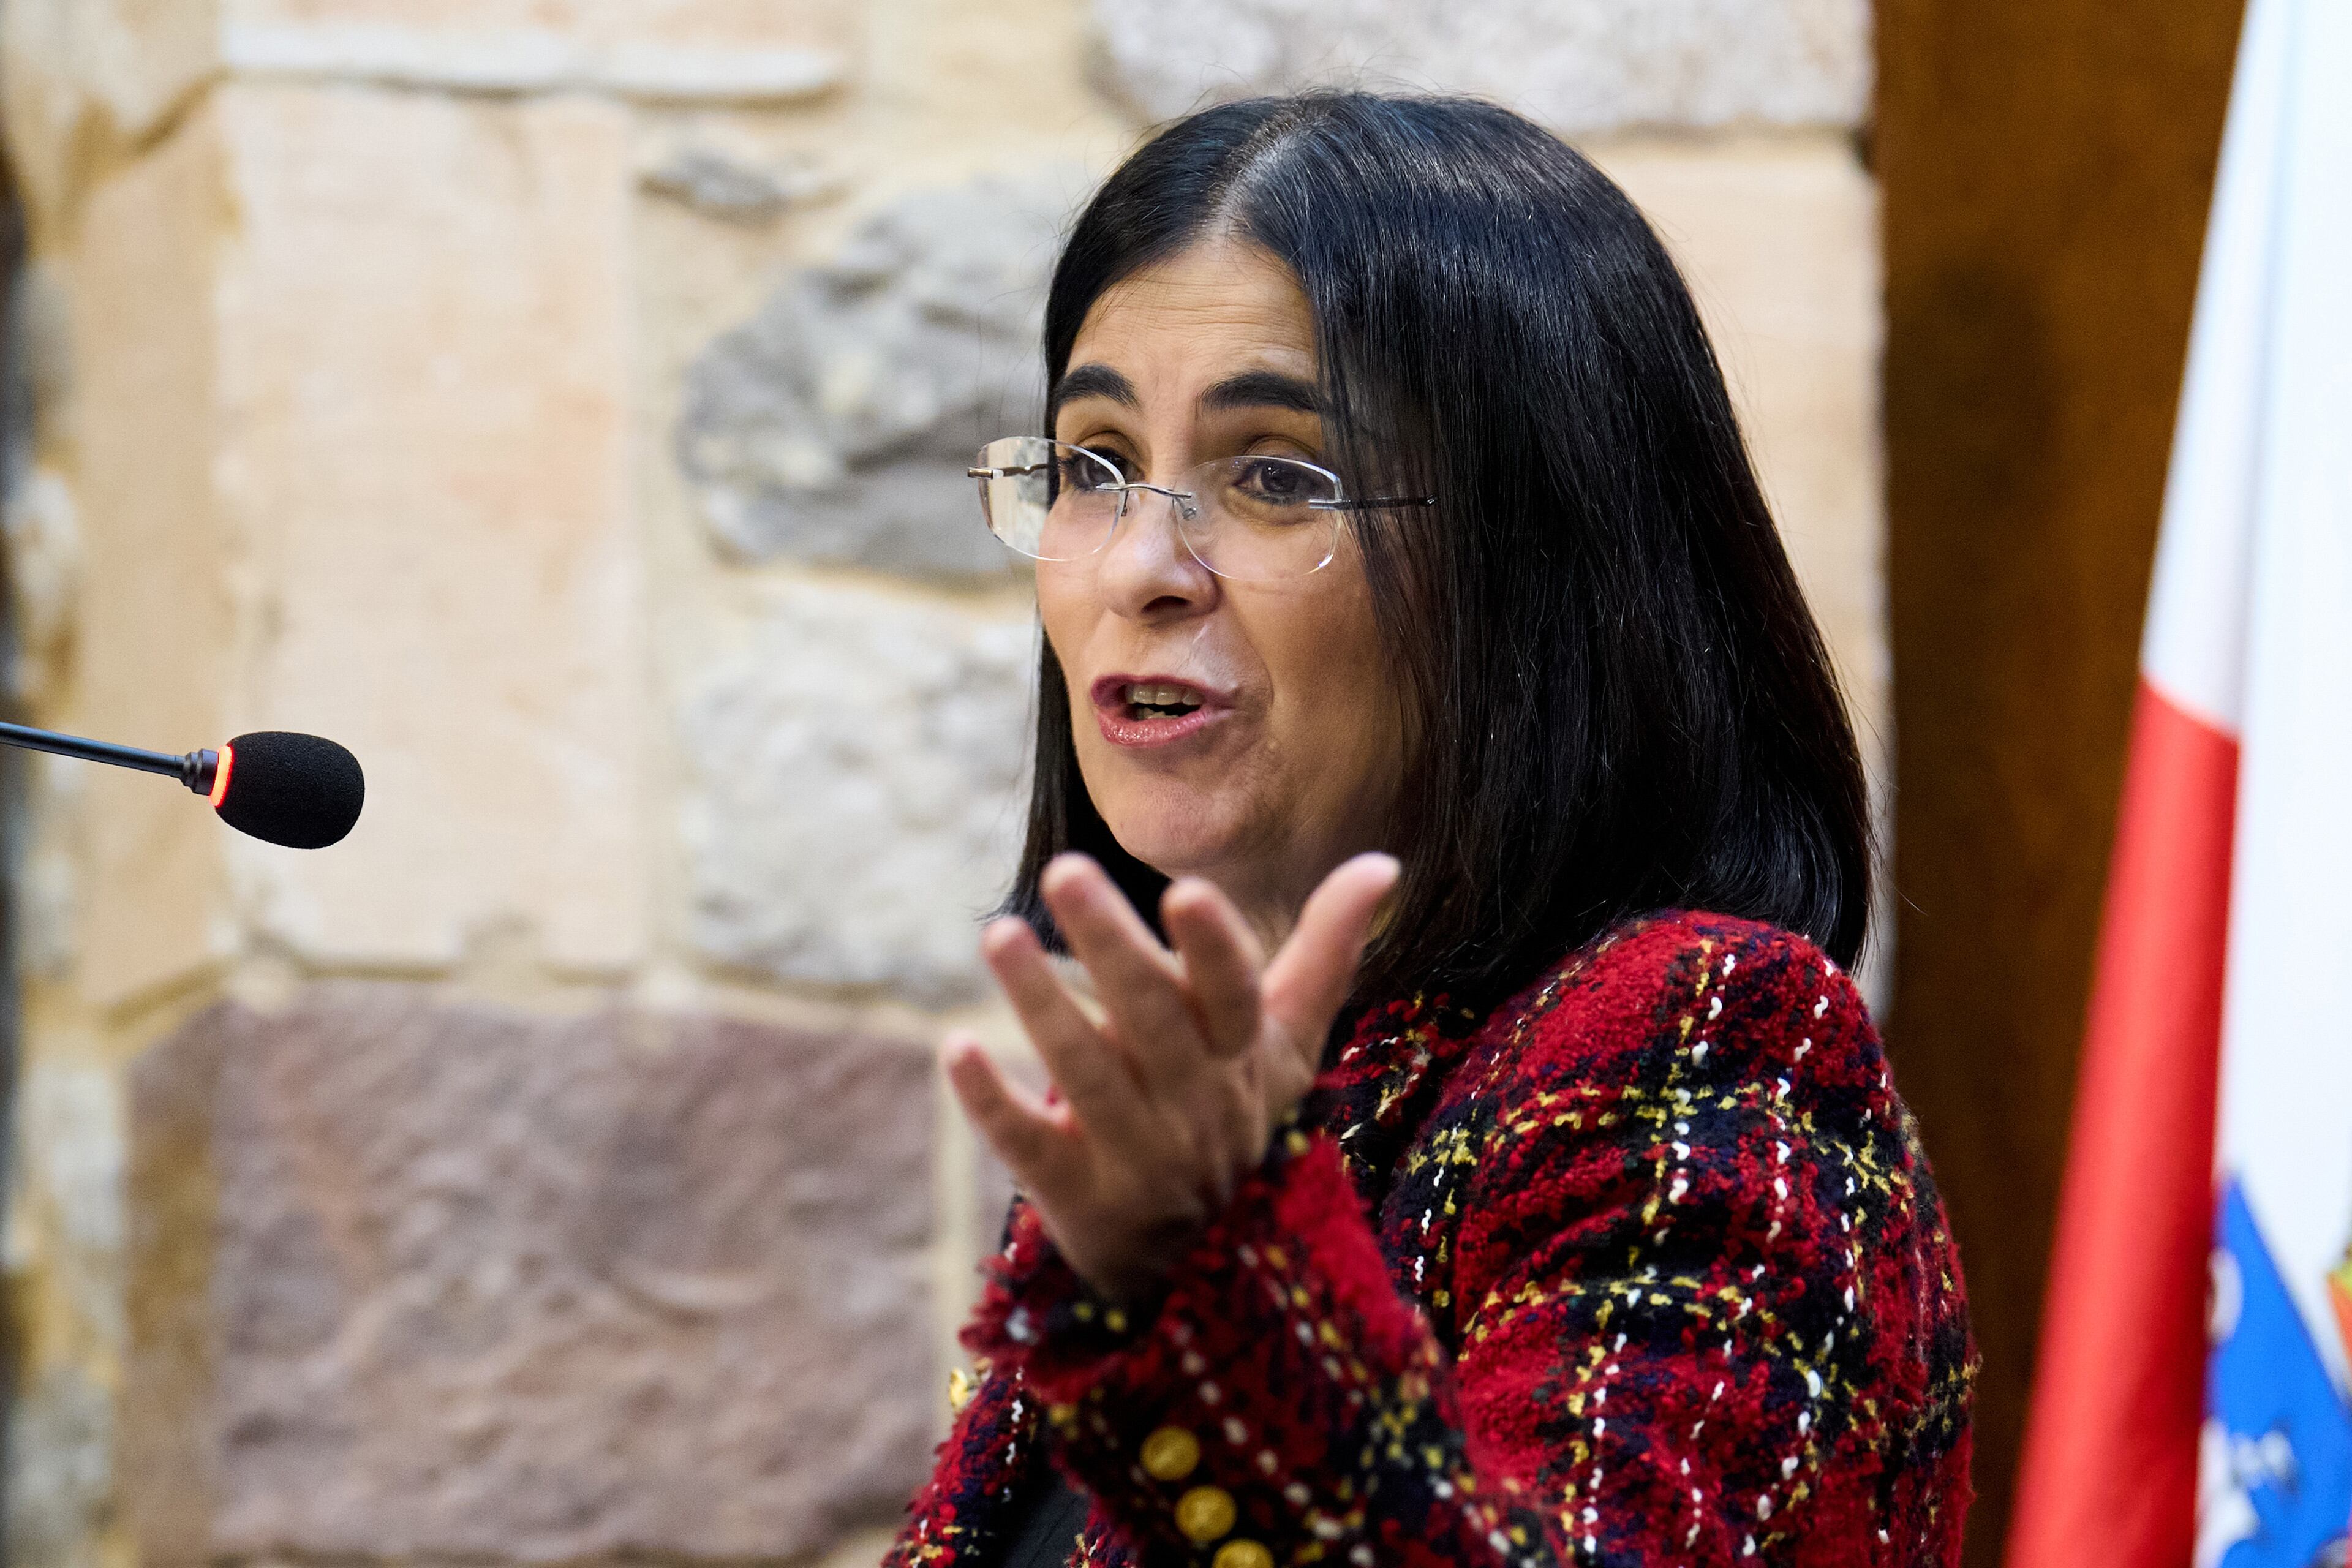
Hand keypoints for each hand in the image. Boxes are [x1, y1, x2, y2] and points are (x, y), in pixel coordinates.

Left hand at [942, 851, 1399, 1302]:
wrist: (1206, 1265)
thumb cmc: (1239, 1114)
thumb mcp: (1288, 1041)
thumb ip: (1327, 950)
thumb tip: (1384, 864)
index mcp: (1243, 1059)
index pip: (1235, 997)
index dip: (1214, 949)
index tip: (1185, 891)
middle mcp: (1194, 1107)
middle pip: (1152, 1021)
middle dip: (1110, 945)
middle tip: (1065, 869)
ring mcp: (1134, 1157)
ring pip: (1085, 1074)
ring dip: (1042, 1004)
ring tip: (999, 933)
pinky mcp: (1074, 1196)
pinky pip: (1031, 1148)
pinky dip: (992, 1103)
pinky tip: (956, 1048)